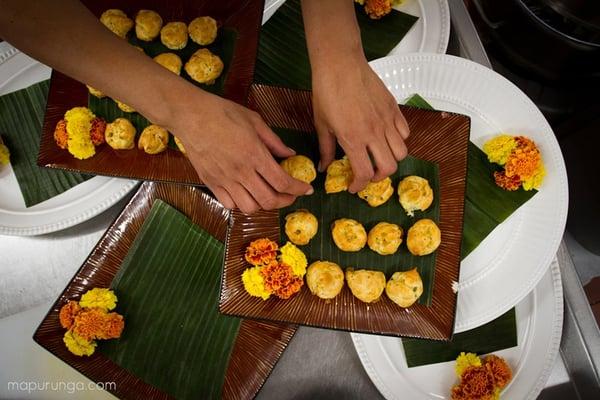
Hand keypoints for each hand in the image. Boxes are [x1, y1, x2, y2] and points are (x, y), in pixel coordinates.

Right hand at [172, 92, 312, 213]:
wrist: (190, 115)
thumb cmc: (222, 112)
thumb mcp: (254, 121)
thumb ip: (274, 141)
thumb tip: (290, 154)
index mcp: (255, 155)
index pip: (282, 182)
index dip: (298, 189)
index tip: (307, 189)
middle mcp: (241, 172)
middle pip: (269, 200)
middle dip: (285, 200)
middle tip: (290, 194)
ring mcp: (224, 180)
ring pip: (249, 207)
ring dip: (263, 204)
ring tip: (267, 194)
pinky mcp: (211, 182)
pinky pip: (229, 204)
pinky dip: (241, 204)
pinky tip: (245, 194)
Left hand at [312, 55, 409, 192]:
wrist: (340, 63)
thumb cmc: (327, 91)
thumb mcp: (322, 124)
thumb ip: (326, 149)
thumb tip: (324, 167)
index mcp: (353, 139)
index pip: (364, 173)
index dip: (359, 185)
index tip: (353, 186)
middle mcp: (374, 132)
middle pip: (389, 168)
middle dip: (378, 177)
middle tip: (368, 174)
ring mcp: (387, 120)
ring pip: (402, 152)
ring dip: (391, 159)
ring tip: (379, 156)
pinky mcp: (394, 108)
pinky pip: (405, 132)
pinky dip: (399, 140)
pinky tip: (387, 137)